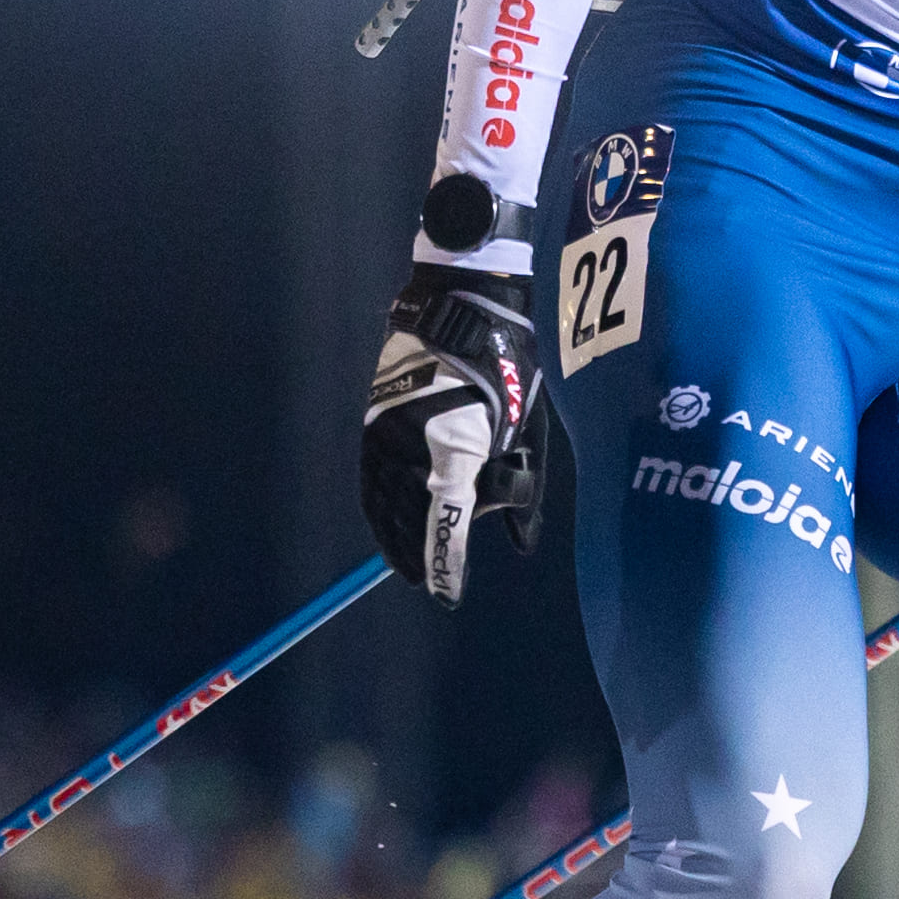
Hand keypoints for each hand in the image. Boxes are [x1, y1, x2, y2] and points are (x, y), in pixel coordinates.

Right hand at [358, 262, 542, 599]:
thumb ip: (523, 490)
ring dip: (393, 537)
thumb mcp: (529, 431)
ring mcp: (386, 433)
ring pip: (382, 503)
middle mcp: (411, 446)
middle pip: (409, 520)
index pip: (446, 525)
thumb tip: (523, 544)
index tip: (450, 596)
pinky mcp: (374, 420)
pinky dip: (378, 507)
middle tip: (432, 582)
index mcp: (454, 448)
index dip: (447, 566)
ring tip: (406, 562)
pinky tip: (388, 519)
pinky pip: (370, 479)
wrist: (462, 303)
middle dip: (421, 556)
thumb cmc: (509, 365)